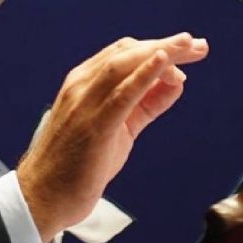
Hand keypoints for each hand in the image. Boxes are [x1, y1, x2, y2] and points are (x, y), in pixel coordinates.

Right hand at [17, 32, 208, 242]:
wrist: (43, 197)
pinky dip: (144, 74)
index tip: (189, 48)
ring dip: (162, 52)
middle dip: (166, 45)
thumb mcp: (117, 128)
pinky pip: (122, 93)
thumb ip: (144, 105)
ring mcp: (84, 103)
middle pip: (127, 52)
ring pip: (125, 64)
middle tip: (199, 45)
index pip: (123, 53)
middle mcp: (81, 86)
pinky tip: (164, 61)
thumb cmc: (78, 166)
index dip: (158, 46)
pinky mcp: (94, 125)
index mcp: (83, 84)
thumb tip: (175, 83)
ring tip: (190, 48)